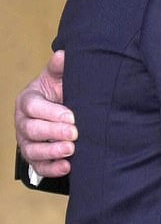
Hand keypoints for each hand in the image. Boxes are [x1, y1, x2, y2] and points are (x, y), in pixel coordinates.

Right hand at [14, 50, 75, 177]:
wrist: (57, 108)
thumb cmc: (57, 91)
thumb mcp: (56, 77)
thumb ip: (59, 67)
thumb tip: (63, 55)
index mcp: (27, 101)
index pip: (33, 107)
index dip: (51, 113)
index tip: (72, 116)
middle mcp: (23, 122)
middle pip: (32, 130)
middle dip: (54, 132)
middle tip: (75, 133)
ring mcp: (26, 141)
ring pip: (33, 150)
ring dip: (52, 151)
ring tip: (71, 150)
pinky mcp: (34, 157)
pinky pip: (39, 166)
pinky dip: (52, 168)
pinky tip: (67, 167)